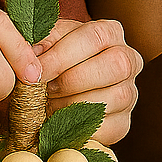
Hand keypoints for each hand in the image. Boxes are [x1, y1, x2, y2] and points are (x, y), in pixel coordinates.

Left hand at [33, 18, 142, 145]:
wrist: (55, 94)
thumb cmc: (51, 62)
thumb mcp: (45, 44)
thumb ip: (40, 41)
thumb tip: (32, 51)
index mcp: (110, 33)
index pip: (95, 37)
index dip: (64, 55)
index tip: (36, 71)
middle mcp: (129, 60)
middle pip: (116, 64)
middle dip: (73, 80)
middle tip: (45, 89)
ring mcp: (129, 93)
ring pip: (116, 97)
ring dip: (75, 104)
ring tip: (49, 106)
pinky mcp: (122, 123)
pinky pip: (108, 127)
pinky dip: (80, 128)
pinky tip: (59, 122)